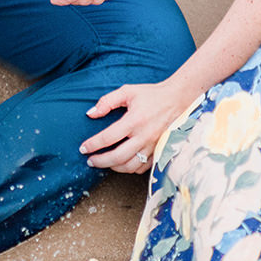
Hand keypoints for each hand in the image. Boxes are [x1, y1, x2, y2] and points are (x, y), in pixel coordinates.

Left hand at [79, 78, 194, 171]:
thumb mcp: (128, 91)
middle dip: (100, 161)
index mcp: (134, 120)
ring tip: (105, 163)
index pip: (108, 138)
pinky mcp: (159, 151)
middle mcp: (144, 136)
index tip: (83, 149)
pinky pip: (143, 167)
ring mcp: (153, 146)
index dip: (93, 145)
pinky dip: (130, 168)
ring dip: (114, 168)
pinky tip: (123, 163)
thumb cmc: (152, 95)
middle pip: (117, 157)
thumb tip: (90, 113)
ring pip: (130, 166)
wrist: (178, 99)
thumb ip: (107, 101)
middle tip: (90, 161)